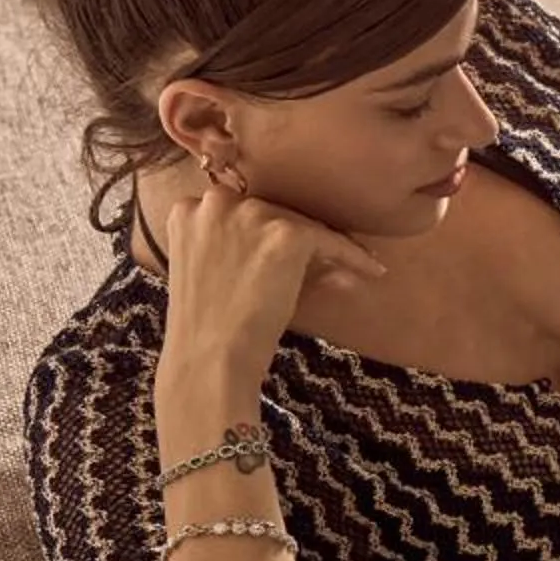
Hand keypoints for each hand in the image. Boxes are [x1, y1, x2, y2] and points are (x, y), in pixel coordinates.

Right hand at [154, 178, 388, 382]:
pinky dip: (354, 257)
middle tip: (325, 257)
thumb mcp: (218, 276)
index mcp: (187, 210)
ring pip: (302, 223)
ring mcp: (250, 215)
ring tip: (353, 264)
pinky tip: (373, 270)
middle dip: (295, 237)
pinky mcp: (285, 234)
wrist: (209, 358)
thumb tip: (320, 256)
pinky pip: (331, 240)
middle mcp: (216, 202)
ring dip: (327, 245)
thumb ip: (248, 251)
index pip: (240, 211)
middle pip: (272, 212)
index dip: (266, 232)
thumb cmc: (209, 328)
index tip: (284, 248)